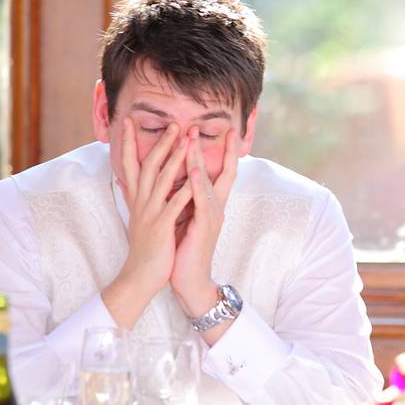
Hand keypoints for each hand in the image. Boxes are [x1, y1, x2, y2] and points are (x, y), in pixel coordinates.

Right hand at [103, 119, 191, 327]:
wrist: (141, 276)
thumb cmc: (145, 247)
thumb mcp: (138, 217)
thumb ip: (134, 196)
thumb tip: (123, 179)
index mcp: (137, 199)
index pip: (131, 164)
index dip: (128, 142)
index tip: (129, 121)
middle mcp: (141, 202)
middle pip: (148, 165)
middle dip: (160, 143)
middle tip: (172, 123)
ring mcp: (151, 214)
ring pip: (162, 180)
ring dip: (175, 159)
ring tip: (186, 140)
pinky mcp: (161, 227)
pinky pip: (175, 205)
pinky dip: (184, 191)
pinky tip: (195, 178)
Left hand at [171, 126, 238, 317]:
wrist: (190, 280)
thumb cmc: (185, 251)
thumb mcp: (186, 219)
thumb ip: (186, 200)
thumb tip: (179, 181)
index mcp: (211, 204)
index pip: (221, 172)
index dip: (225, 151)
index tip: (226, 130)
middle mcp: (216, 206)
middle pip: (218, 170)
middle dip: (208, 147)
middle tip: (199, 124)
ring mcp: (212, 216)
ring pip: (208, 181)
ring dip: (199, 159)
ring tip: (191, 138)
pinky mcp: (205, 227)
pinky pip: (202, 201)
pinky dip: (198, 185)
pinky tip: (193, 170)